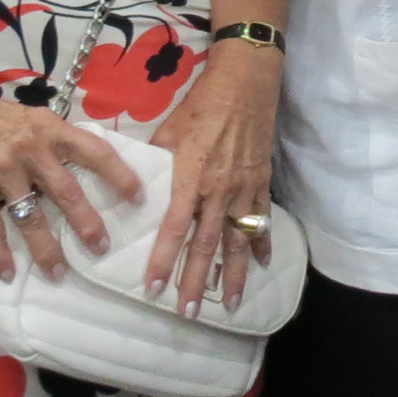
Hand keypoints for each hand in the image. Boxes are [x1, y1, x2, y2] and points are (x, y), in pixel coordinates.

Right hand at [0, 68, 143, 282]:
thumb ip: (46, 141)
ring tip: (59, 273)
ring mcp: (2, 170)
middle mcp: (31, 149)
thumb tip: (72, 165)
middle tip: (102, 248)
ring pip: (32, 216)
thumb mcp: (23, 117)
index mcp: (48, 128)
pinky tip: (7, 272)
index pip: (94, 151)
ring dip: (47, 249)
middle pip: (68, 192)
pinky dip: (0, 253)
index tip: (138, 196)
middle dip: (87, 223)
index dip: (119, 174)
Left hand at [144, 39, 280, 315]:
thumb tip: (134, 188)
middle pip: (206, 243)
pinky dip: (262, 243)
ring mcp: (244, 188)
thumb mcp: (167, 131)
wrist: (245, 84)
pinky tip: (261, 265)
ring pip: (237, 240)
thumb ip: (154, 164)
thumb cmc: (201, 104)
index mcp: (191, 177)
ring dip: (232, 275)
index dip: (164, 259)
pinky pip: (262, 220)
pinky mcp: (262, 182)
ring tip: (228, 303)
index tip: (155, 288)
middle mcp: (219, 189)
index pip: (174, 228)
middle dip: (195, 280)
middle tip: (187, 312)